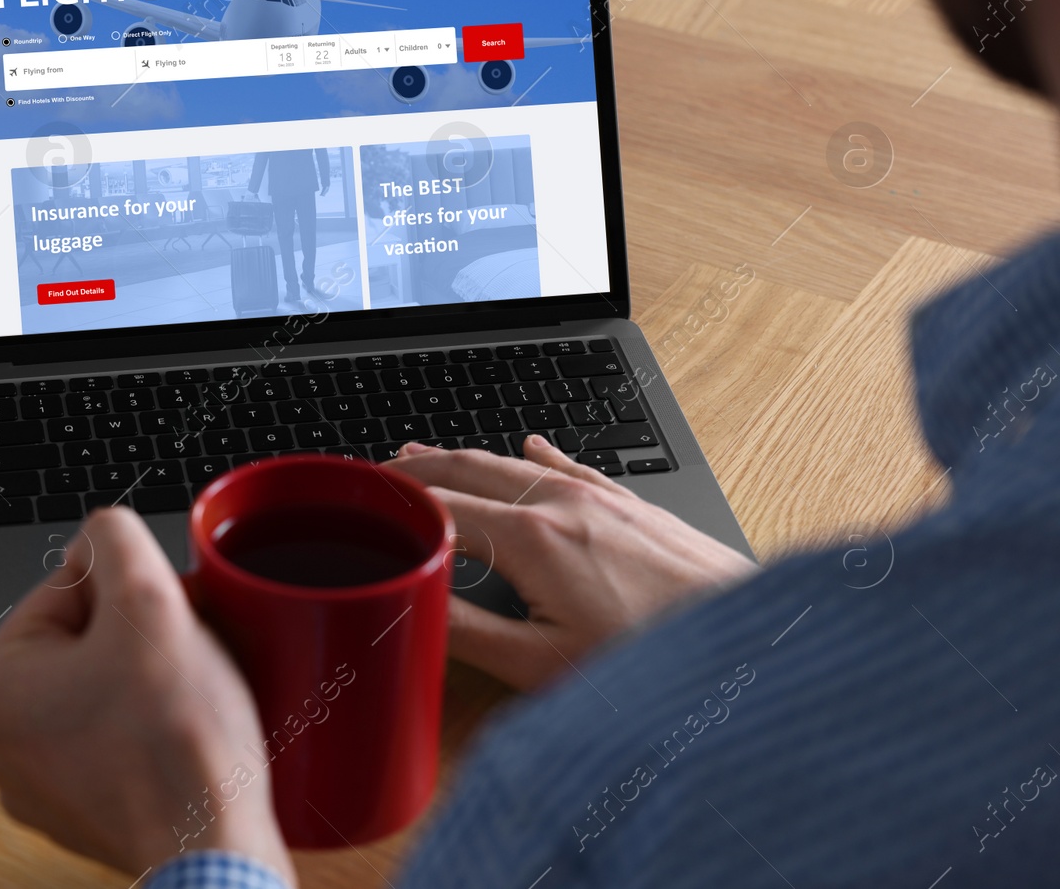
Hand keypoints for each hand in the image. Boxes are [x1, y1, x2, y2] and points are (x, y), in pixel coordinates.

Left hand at [0, 508, 295, 883]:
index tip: (164, 621)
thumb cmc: (178, 747)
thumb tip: (102, 533)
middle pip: (83, 637)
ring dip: (148, 676)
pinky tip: (179, 736)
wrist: (215, 850)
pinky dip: (148, 725)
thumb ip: (115, 537)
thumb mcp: (148, 600)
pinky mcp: (80, 806)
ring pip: (103, 684)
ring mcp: (38, 779)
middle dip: (139, 635)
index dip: (131, 591)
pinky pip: (115, 733)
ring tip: (184, 699)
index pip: (65, 587)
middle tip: (181, 659)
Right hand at [384, 436, 756, 690]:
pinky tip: (533, 443)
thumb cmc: (650, 664)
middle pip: (472, 469)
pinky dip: (538, 454)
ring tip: (427, 453)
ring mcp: (603, 500)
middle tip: (377, 469)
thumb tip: (412, 601)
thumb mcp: (540, 665)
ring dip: (466, 457)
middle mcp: (563, 504)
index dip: (393, 497)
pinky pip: (573, 466)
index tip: (356, 494)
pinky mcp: (635, 508)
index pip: (439, 504)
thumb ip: (467, 630)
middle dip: (420, 466)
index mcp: (530, 538)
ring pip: (516, 463)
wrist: (751, 646)